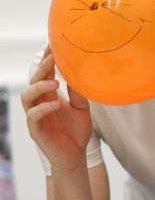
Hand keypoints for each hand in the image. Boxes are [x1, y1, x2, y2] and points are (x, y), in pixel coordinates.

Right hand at [21, 48, 92, 173]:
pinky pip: (33, 117)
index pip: (45, 74)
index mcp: (50, 95)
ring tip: (55, 82)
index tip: (52, 44)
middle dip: (41, 68)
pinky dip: (43, 109)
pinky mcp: (36, 130)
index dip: (47, 60)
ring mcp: (36, 116)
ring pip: (27, 97)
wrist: (76, 155)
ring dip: (39, 87)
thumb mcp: (82, 107)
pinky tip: (56, 103)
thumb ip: (78, 92)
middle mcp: (40, 103)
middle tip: (53, 57)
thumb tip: (79, 73)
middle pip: (33, 81)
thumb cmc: (77, 130)